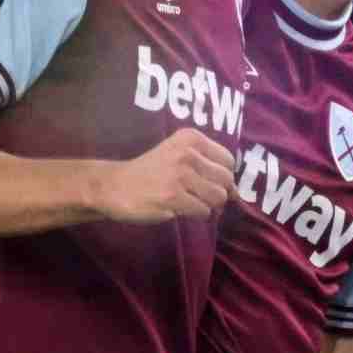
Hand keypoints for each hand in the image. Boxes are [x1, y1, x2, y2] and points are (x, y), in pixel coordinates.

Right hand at [92, 128, 235, 223]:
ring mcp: (180, 175)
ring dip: (207, 205)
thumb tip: (238, 193)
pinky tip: (177, 207)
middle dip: (218, 193)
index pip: (228, 161)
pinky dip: (195, 214)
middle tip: (197, 196)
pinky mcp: (173, 197)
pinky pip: (203, 211)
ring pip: (218, 197)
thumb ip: (209, 167)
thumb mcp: (179, 155)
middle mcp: (187, 152)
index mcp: (191, 138)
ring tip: (188, 201)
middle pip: (226, 180)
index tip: (207, 182)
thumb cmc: (152, 172)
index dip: (222, 177)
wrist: (114, 185)